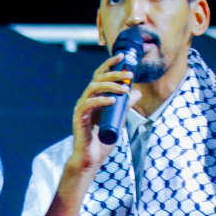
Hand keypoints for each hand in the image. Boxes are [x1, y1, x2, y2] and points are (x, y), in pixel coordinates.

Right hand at [68, 54, 141, 172]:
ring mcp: (82, 108)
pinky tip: (112, 101)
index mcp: (95, 98)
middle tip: (128, 74)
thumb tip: (136, 91)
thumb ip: (126, 105)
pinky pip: (88, 104)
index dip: (110, 64)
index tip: (123, 57)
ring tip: (123, 89)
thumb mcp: (119, 119)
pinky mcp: (79, 117)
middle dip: (114, 73)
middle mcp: (87, 99)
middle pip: (98, 78)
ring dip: (110, 86)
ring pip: (93, 88)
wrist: (91, 158)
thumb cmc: (102, 140)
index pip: (101, 75)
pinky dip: (100, 100)